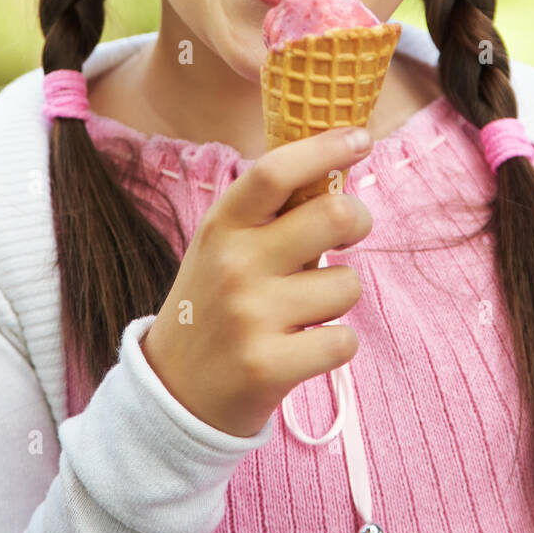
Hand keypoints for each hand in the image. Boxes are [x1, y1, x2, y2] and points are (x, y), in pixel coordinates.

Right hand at [140, 126, 374, 436]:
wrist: (174, 394)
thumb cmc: (214, 304)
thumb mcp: (223, 246)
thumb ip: (270, 212)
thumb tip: (336, 162)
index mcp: (222, 225)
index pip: (275, 171)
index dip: (324, 148)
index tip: (359, 138)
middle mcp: (234, 265)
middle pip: (333, 215)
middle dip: (359, 219)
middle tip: (350, 234)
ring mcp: (251, 317)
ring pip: (348, 284)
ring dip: (340, 296)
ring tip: (304, 309)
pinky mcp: (269, 367)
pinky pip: (345, 339)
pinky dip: (337, 343)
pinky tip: (305, 347)